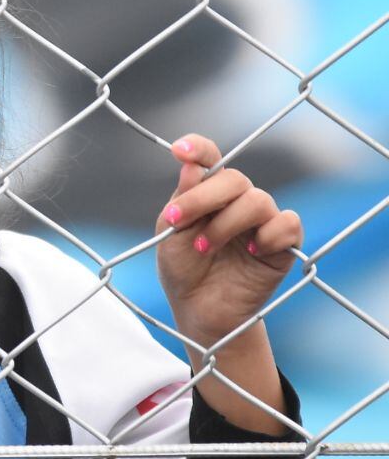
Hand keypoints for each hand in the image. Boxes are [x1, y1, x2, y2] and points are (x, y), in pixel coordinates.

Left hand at [155, 133, 303, 350]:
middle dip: (202, 198)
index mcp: (207, 192)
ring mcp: (262, 221)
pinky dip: (267, 236)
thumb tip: (191, 166)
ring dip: (226, 223)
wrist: (199, 311)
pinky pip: (287, 223)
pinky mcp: (283, 244)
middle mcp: (237, 201)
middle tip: (178, 221)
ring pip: (257, 200)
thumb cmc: (183, 270)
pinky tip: (249, 252)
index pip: (209, 158)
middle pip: (233, 178)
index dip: (197, 148)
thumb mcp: (171, 234)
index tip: (178, 151)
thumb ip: (182, 201)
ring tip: (206, 247)